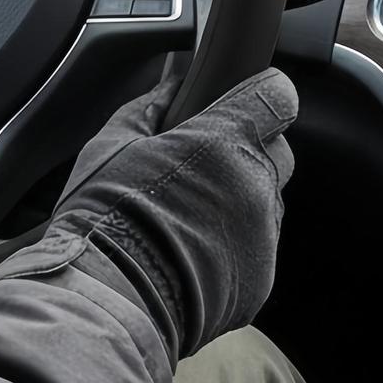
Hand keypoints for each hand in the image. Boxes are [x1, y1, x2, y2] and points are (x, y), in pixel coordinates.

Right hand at [50, 69, 296, 357]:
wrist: (110, 297)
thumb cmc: (105, 215)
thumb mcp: (111, 144)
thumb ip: (150, 107)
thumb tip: (171, 85)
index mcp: (223, 143)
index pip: (276, 99)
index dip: (264, 94)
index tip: (250, 97)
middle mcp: (255, 188)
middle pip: (276, 153)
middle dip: (245, 150)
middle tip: (199, 163)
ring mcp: (263, 239)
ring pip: (265, 204)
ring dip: (237, 201)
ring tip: (184, 216)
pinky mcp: (260, 284)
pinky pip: (255, 251)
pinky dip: (230, 247)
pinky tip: (187, 252)